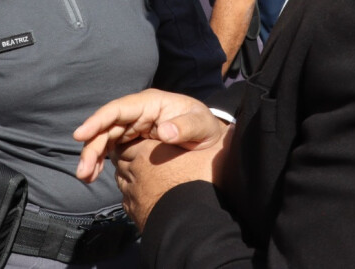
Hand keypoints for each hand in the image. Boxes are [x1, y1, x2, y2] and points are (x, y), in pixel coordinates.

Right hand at [74, 89, 226, 183]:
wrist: (209, 139)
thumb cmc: (205, 127)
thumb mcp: (202, 125)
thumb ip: (186, 126)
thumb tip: (164, 132)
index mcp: (150, 103)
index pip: (118, 109)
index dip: (98, 120)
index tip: (81, 134)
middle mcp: (136, 112)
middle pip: (106, 126)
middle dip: (91, 147)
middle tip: (83, 172)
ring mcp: (132, 126)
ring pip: (104, 138)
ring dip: (92, 156)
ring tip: (86, 177)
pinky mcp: (131, 140)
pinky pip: (110, 149)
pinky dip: (100, 161)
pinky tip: (94, 175)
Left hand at [112, 126, 231, 228]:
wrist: (192, 225)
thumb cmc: (201, 183)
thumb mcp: (212, 153)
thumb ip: (215, 138)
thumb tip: (232, 129)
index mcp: (147, 151)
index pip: (129, 140)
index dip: (137, 140)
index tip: (149, 142)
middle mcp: (133, 171)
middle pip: (122, 159)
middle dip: (131, 157)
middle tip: (148, 158)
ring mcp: (132, 194)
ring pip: (123, 179)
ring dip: (132, 177)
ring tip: (149, 178)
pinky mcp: (135, 213)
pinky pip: (128, 199)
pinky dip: (135, 196)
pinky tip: (150, 197)